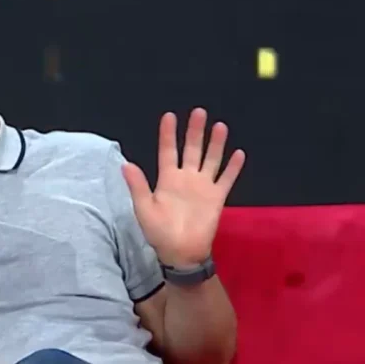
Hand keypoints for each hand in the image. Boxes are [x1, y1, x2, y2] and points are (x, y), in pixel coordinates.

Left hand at [122, 108, 245, 267]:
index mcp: (167, 178)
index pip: (167, 150)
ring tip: (220, 126)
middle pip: (191, 149)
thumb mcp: (144, 208)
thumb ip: (138, 185)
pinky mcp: (217, 197)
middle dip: (194, 131)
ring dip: (215, 143)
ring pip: (210, 159)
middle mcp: (186, 178)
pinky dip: (233, 167)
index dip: (167, 134)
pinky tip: (238, 153)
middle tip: (199, 112)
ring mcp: (202, 186)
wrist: (180, 252)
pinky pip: (226, 179)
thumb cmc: (158, 231)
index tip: (169, 115)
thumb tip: (126, 164)